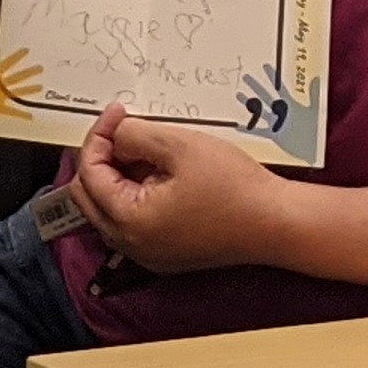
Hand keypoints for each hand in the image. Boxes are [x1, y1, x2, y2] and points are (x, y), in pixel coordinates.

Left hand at [72, 104, 293, 274]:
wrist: (277, 224)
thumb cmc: (234, 186)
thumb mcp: (179, 145)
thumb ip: (135, 136)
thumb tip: (115, 136)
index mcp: (129, 222)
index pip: (89, 173)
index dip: (99, 136)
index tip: (118, 112)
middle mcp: (132, 245)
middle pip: (89, 196)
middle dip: (100, 158)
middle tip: (122, 130)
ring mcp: (149, 254)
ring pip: (109, 209)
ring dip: (116, 176)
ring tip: (142, 147)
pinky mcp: (167, 254)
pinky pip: (133, 222)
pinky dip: (134, 194)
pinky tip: (157, 171)